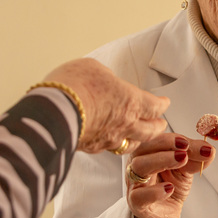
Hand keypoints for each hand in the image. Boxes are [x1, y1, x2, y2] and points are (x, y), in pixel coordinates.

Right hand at [40, 58, 168, 153]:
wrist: (52, 111)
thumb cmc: (74, 85)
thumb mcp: (93, 68)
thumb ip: (105, 78)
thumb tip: (105, 82)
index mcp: (131, 101)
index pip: (155, 106)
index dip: (162, 105)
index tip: (165, 103)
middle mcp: (125, 124)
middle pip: (150, 130)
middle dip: (158, 127)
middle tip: (161, 124)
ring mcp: (108, 139)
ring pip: (131, 144)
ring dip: (139, 140)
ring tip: (140, 137)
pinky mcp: (91, 148)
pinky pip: (108, 148)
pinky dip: (113, 144)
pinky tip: (110, 141)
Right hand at [124, 133, 214, 217]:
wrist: (165, 214)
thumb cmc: (170, 186)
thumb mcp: (186, 168)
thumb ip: (196, 157)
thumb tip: (209, 150)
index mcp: (148, 151)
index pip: (157, 138)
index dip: (173, 138)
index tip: (189, 142)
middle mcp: (137, 163)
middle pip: (144, 147)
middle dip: (166, 144)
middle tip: (185, 149)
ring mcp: (135, 183)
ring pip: (139, 165)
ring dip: (161, 160)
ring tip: (181, 160)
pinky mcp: (136, 203)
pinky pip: (139, 195)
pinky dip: (155, 191)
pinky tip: (169, 188)